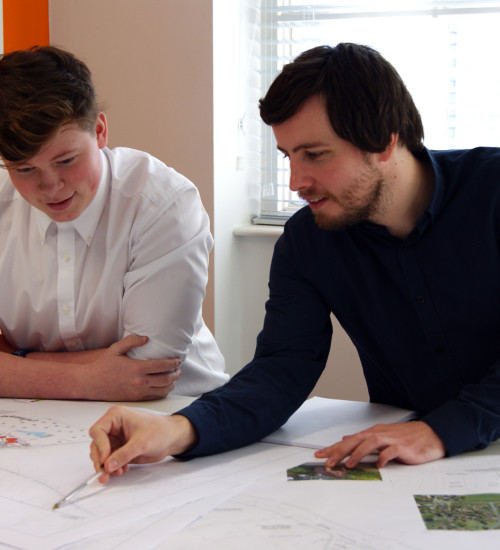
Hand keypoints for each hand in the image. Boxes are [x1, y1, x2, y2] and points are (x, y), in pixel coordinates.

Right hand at [82, 334, 181, 400]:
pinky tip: (164, 387)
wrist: (91, 383)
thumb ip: (131, 341)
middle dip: (176, 374)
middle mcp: (140, 381)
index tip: (178, 360)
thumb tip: (146, 338)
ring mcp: (138, 392)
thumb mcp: (116, 349)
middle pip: (166, 379)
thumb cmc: (103, 365)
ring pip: (162, 390)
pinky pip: (154, 397)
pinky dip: (163, 392)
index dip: (173, 363)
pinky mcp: (136, 399)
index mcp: (137, 368)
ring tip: (174, 378)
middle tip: (179, 369)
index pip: (162, 365)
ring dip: (172, 384)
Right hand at [89, 406, 197, 481]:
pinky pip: (110, 460)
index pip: (97, 431)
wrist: (172, 438)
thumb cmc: (160, 431)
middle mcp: (114, 426)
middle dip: (101, 459)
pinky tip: (123, 470)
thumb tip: (108, 465)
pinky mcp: (120, 449)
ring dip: (107, 466)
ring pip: (102, 455)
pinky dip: (113, 467)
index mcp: (116, 416)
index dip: (99, 446)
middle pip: (96, 445)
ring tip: (118, 472)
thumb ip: (123, 455)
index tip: (105, 459)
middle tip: (106, 471)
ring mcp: (116, 438)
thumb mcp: (141, 443)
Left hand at [314, 421, 445, 468]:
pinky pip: (391, 451)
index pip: (349, 440)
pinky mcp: (403, 447)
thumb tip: (346, 439)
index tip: (320, 455)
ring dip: (358, 454)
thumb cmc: (406, 437)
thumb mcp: (382, 437)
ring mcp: (391, 439)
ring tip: (348, 465)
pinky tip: (379, 465)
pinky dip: (384, 458)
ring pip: (370, 443)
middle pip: (356, 440)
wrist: (431, 434)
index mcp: (373, 432)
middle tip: (328, 462)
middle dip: (340, 451)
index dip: (334, 447)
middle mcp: (379, 434)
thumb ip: (364, 439)